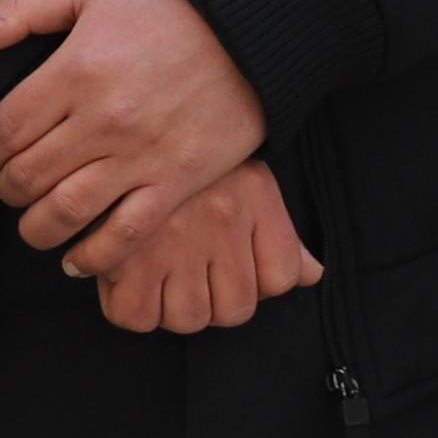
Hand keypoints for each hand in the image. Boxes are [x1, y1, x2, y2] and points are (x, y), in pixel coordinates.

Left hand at [0, 0, 267, 258]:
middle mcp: (103, 120)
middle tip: (11, 185)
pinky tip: (75, 259)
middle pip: (26, 177)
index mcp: (76, 70)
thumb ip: (19, 8)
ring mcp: (142, 155)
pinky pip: (124, 235)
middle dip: (6, 188)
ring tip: (34, 223)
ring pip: (65, 213)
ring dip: (36, 228)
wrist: (255, 20)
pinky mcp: (178, 181)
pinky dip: (92, 257)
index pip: (2, 132)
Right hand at [84, 163, 322, 334]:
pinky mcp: (124, 253)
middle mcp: (221, 220)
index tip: (229, 271)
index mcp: (253, 197)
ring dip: (171, 309)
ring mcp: (173, 239)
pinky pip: (135, 316)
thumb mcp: (243, 178)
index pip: (281, 277)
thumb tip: (313, 275)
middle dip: (213, 302)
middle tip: (188, 277)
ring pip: (188, 319)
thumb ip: (281, 233)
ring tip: (157, 276)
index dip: (257, 285)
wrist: (124, 118)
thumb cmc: (183, 156)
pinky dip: (130, 309)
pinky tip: (126, 282)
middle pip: (235, 309)